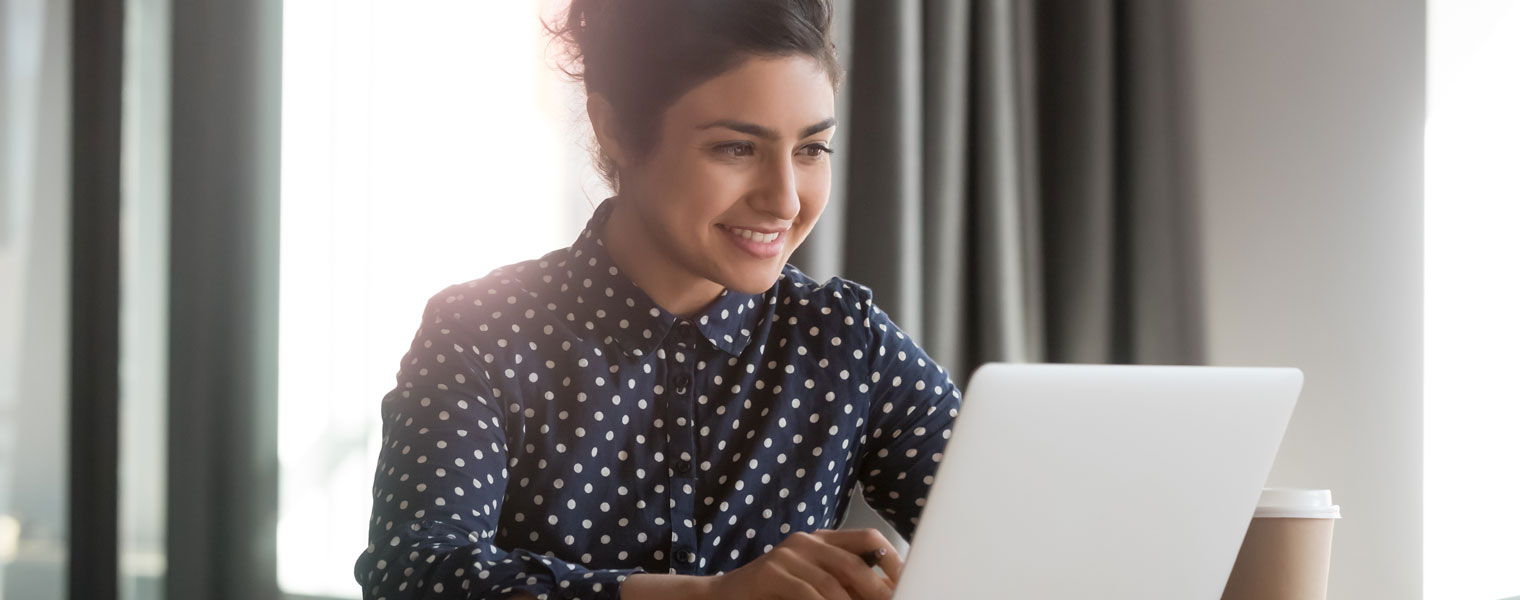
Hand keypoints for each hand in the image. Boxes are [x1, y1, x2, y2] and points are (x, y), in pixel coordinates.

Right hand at [703, 528, 902, 599]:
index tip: (909, 584)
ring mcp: (787, 554)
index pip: (869, 540)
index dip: (894, 560)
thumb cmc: (776, 595)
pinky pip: (807, 592)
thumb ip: (846, 586)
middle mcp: (807, 541)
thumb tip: (886, 593)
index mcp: (824, 540)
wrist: (723, 596)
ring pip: (833, 581)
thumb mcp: (816, 586)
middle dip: (879, 590)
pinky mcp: (770, 572)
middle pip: (856, 561)